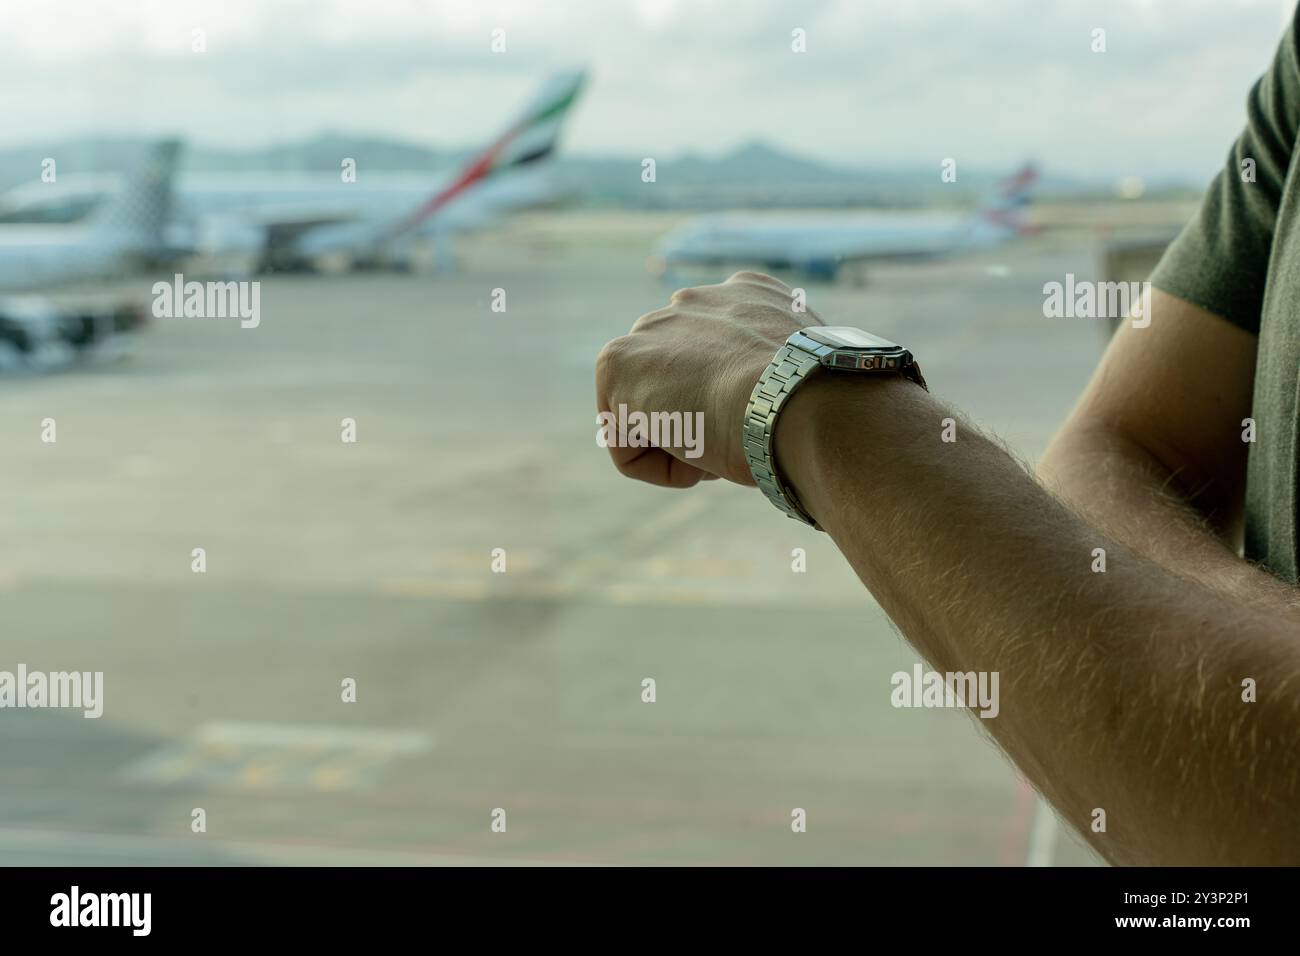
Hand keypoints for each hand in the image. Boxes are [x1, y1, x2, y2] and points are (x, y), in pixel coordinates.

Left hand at [596, 271, 822, 486]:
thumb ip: (776, 379)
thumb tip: (764, 409)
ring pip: (658, 418)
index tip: (767, 420)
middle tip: (745, 434)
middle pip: (683, 388)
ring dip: (689, 445)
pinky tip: (703, 451)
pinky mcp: (615, 364)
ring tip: (727, 438)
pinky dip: (668, 468)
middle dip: (705, 421)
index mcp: (747, 297)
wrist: (795, 398)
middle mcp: (694, 301)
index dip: (741, 408)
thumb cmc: (817, 406)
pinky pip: (630, 448)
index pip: (721, 363)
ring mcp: (651, 328)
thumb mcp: (804, 384)